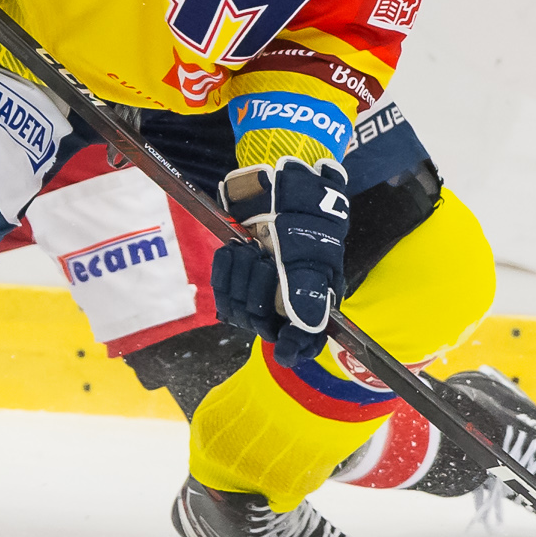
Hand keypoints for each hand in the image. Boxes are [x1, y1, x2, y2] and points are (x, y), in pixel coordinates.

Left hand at [210, 157, 348, 366]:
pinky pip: (222, 291)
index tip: (286, 354)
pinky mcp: (236, 275)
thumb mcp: (311, 252)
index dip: (297, 347)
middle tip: (264, 262)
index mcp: (313, 298)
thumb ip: (307, 291)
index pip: (305, 337)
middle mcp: (286, 299)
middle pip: (264, 324)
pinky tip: (231, 251)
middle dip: (258, 295)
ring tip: (248, 250)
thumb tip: (307, 326)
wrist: (278, 182)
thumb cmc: (304, 216)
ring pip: (239, 310)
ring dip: (239, 279)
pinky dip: (224, 271)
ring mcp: (259, 287)